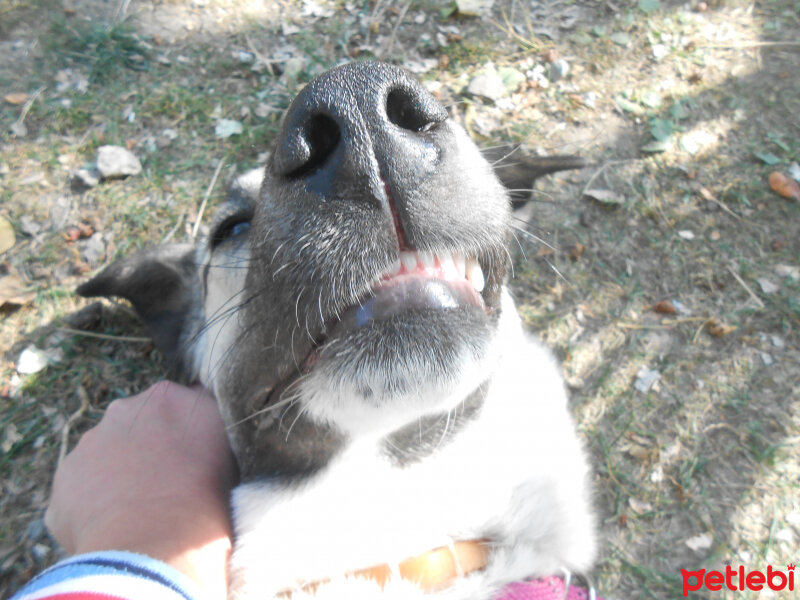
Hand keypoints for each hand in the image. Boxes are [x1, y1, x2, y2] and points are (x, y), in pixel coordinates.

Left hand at [45, 381, 237, 597]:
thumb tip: (206, 438)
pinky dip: (96, 499)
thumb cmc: (205, 499)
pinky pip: (83, 484)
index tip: (196, 454)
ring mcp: (91, 440)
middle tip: (167, 481)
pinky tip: (115, 522)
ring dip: (120, 471)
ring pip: (107, 451)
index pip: (183, 405)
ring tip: (140, 508)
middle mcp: (127, 409)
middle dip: (150, 444)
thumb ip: (210, 431)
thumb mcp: (228, 452)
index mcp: (171, 398)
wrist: (156, 542)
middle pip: (140, 421)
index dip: (189, 430)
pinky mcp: (66, 474)